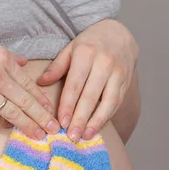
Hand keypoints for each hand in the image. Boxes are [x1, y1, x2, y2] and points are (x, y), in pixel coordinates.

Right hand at [0, 27, 60, 139]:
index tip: (51, 110)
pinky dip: (2, 123)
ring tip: (38, 135)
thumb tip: (23, 63)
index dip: (41, 99)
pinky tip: (11, 127)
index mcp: (2, 59)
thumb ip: (6, 54)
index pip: (28, 83)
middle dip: (42, 117)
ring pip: (12, 112)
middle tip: (54, 128)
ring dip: (26, 125)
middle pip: (25, 100)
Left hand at [37, 19, 138, 140]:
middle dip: (81, 118)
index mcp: (86, 54)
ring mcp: (118, 73)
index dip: (68, 105)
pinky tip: (97, 127)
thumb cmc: (90, 44)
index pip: (75, 84)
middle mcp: (104, 63)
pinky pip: (117, 102)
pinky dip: (107, 117)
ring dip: (96, 121)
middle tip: (72, 136)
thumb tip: (41, 82)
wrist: (119, 33)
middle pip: (91, 96)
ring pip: (108, 101)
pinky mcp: (127, 81)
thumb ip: (57, 66)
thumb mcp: (71, 48)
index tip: (62, 122)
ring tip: (85, 136)